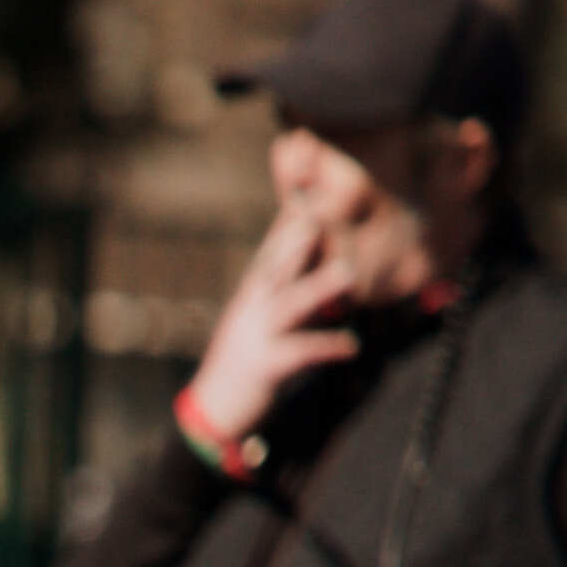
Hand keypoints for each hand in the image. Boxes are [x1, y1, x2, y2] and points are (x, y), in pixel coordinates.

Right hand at [186, 197, 365, 448]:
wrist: (215, 408)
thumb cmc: (249, 352)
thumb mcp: (264, 304)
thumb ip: (290, 270)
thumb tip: (311, 233)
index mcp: (260, 282)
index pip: (282, 230)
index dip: (297, 197)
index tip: (308, 158)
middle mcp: (255, 300)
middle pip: (279, 258)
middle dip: (301, 232)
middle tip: (327, 204)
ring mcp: (258, 331)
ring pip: (289, 302)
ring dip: (318, 287)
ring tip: (348, 272)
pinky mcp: (265, 365)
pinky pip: (298, 352)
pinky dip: (326, 347)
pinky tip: (351, 345)